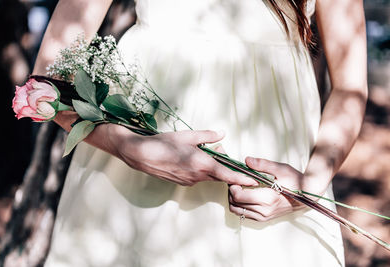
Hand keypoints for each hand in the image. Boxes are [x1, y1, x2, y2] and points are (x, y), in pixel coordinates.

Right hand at [106, 124, 257, 186]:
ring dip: (210, 166)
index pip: (227, 174)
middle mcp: (198, 176)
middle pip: (219, 174)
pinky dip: (200, 169)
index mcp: (202, 164)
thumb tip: (222, 134)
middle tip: (220, 151)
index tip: (253, 181)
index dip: (241, 178)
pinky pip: (197, 176)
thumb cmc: (164, 143)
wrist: (141, 155)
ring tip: (201, 151)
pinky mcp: (182, 182)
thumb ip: (208, 136)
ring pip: (207, 175)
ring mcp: (189, 181)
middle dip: (224, 166)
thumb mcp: (187, 135)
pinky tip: (190, 158)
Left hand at [228, 157, 304, 221]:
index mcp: (267, 199)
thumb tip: (246, 160)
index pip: (238, 196)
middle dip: (231, 191)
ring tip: (240, 187)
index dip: (232, 186)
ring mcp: (263, 217)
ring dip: (233, 199)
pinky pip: (244, 214)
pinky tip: (245, 194)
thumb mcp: (280, 168)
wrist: (307, 195)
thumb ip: (262, 164)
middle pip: (234, 204)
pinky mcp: (263, 219)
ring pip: (237, 211)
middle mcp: (264, 211)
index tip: (236, 178)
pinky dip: (239, 205)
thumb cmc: (295, 180)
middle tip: (236, 181)